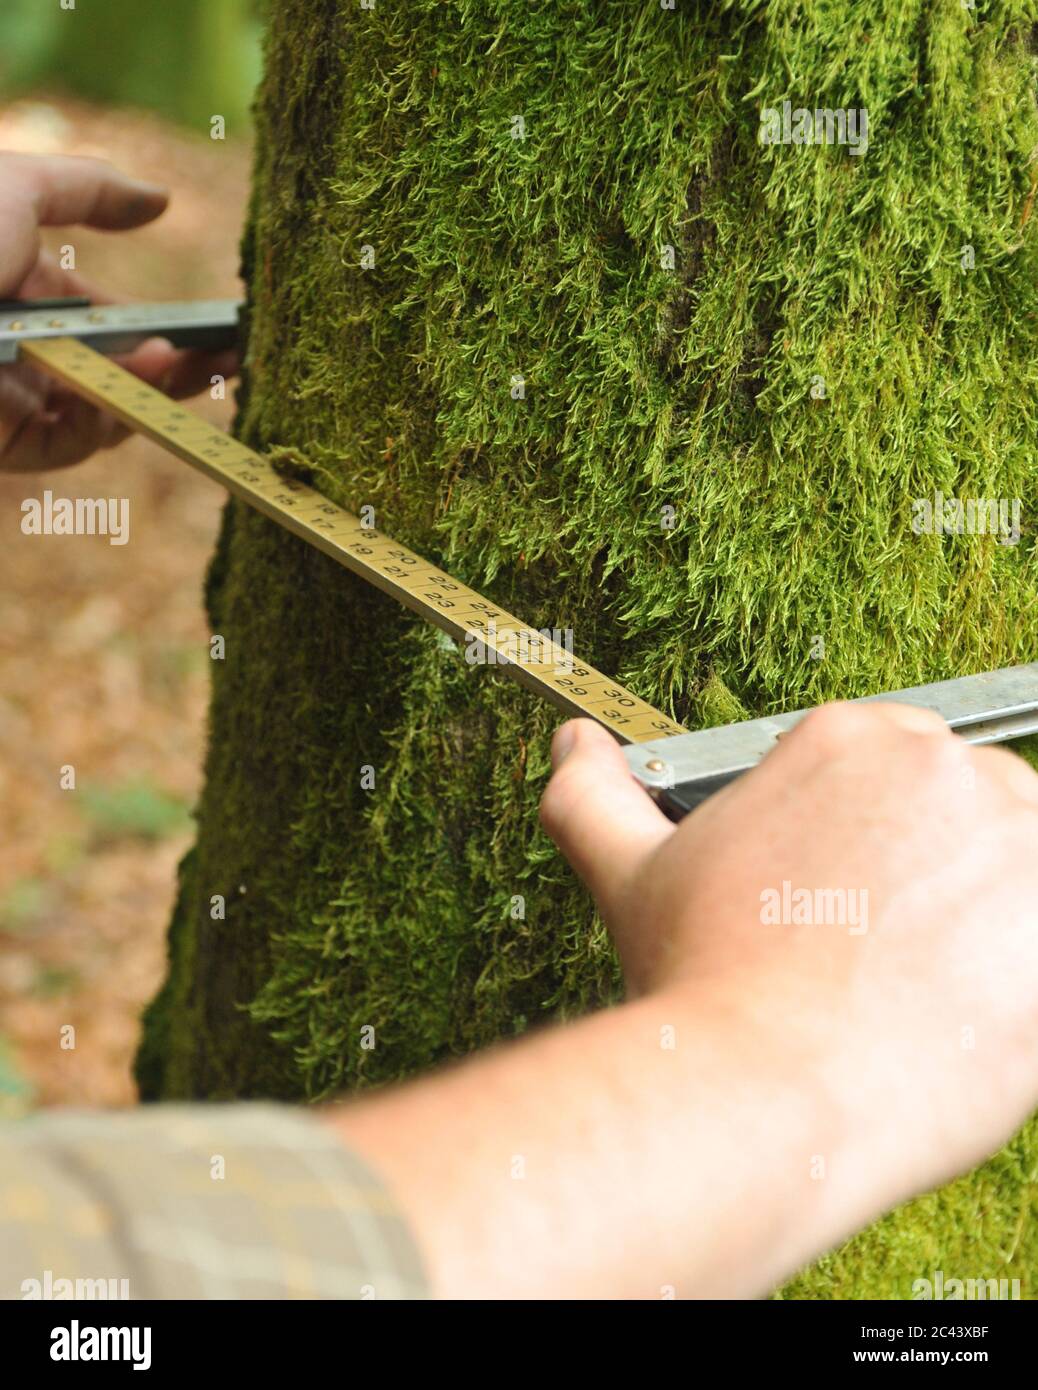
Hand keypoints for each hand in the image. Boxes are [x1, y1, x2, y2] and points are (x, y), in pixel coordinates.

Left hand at [0, 152, 237, 471]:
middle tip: (234, 358)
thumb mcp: (13, 190)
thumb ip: (90, 189)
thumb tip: (161, 199)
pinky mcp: (8, 443)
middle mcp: (23, 349)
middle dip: (177, 366)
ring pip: (106, 411)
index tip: (220, 328)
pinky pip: (75, 440)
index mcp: (20, 288)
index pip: (107, 317)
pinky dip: (111, 419)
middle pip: (116, 371)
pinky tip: (138, 383)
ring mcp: (16, 398)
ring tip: (196, 363)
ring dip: (155, 390)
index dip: (162, 325)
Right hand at [540, 708, 1037, 1214]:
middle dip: (929, 879)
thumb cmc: (704, 985)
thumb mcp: (630, 876)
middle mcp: (935, 764)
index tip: (852, 910)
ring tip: (920, 987)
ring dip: (986, 920)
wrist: (766, 1088)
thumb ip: (594, 796)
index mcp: (842, 739)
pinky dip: (1020, 969)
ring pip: (1017, 868)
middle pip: (958, 816)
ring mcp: (1014, 831)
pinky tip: (965, 1009)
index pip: (890, 778)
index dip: (870, 854)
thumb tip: (572, 744)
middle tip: (878, 956)